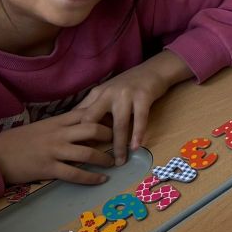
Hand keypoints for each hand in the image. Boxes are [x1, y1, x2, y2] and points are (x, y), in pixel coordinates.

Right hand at [0, 111, 112, 186]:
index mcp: (57, 121)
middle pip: (93, 129)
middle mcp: (59, 134)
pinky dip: (91, 177)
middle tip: (120, 141)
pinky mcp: (48, 169)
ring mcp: (54, 151)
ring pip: (87, 152)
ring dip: (104, 158)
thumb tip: (85, 124)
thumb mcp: (42, 126)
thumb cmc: (18, 140)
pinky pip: (75, 173)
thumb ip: (63, 124)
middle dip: (110, 135)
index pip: (87, 112)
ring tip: (114, 162)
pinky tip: (101, 180)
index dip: (105, 115)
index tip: (119, 118)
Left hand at [76, 51, 193, 163]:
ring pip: (119, 125)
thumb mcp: (107, 92)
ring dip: (119, 145)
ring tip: (119, 161)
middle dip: (92, 141)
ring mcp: (126, 94)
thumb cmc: (129, 84)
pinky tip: (137, 147)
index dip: (76, 134)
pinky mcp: (143, 96)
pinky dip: (138, 134)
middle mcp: (108, 93)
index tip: (76, 151)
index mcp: (97, 93)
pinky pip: (140, 119)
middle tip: (94, 159)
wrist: (154, 69)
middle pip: (92, 119)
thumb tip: (77, 130)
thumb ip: (94, 107)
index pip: (80, 115)